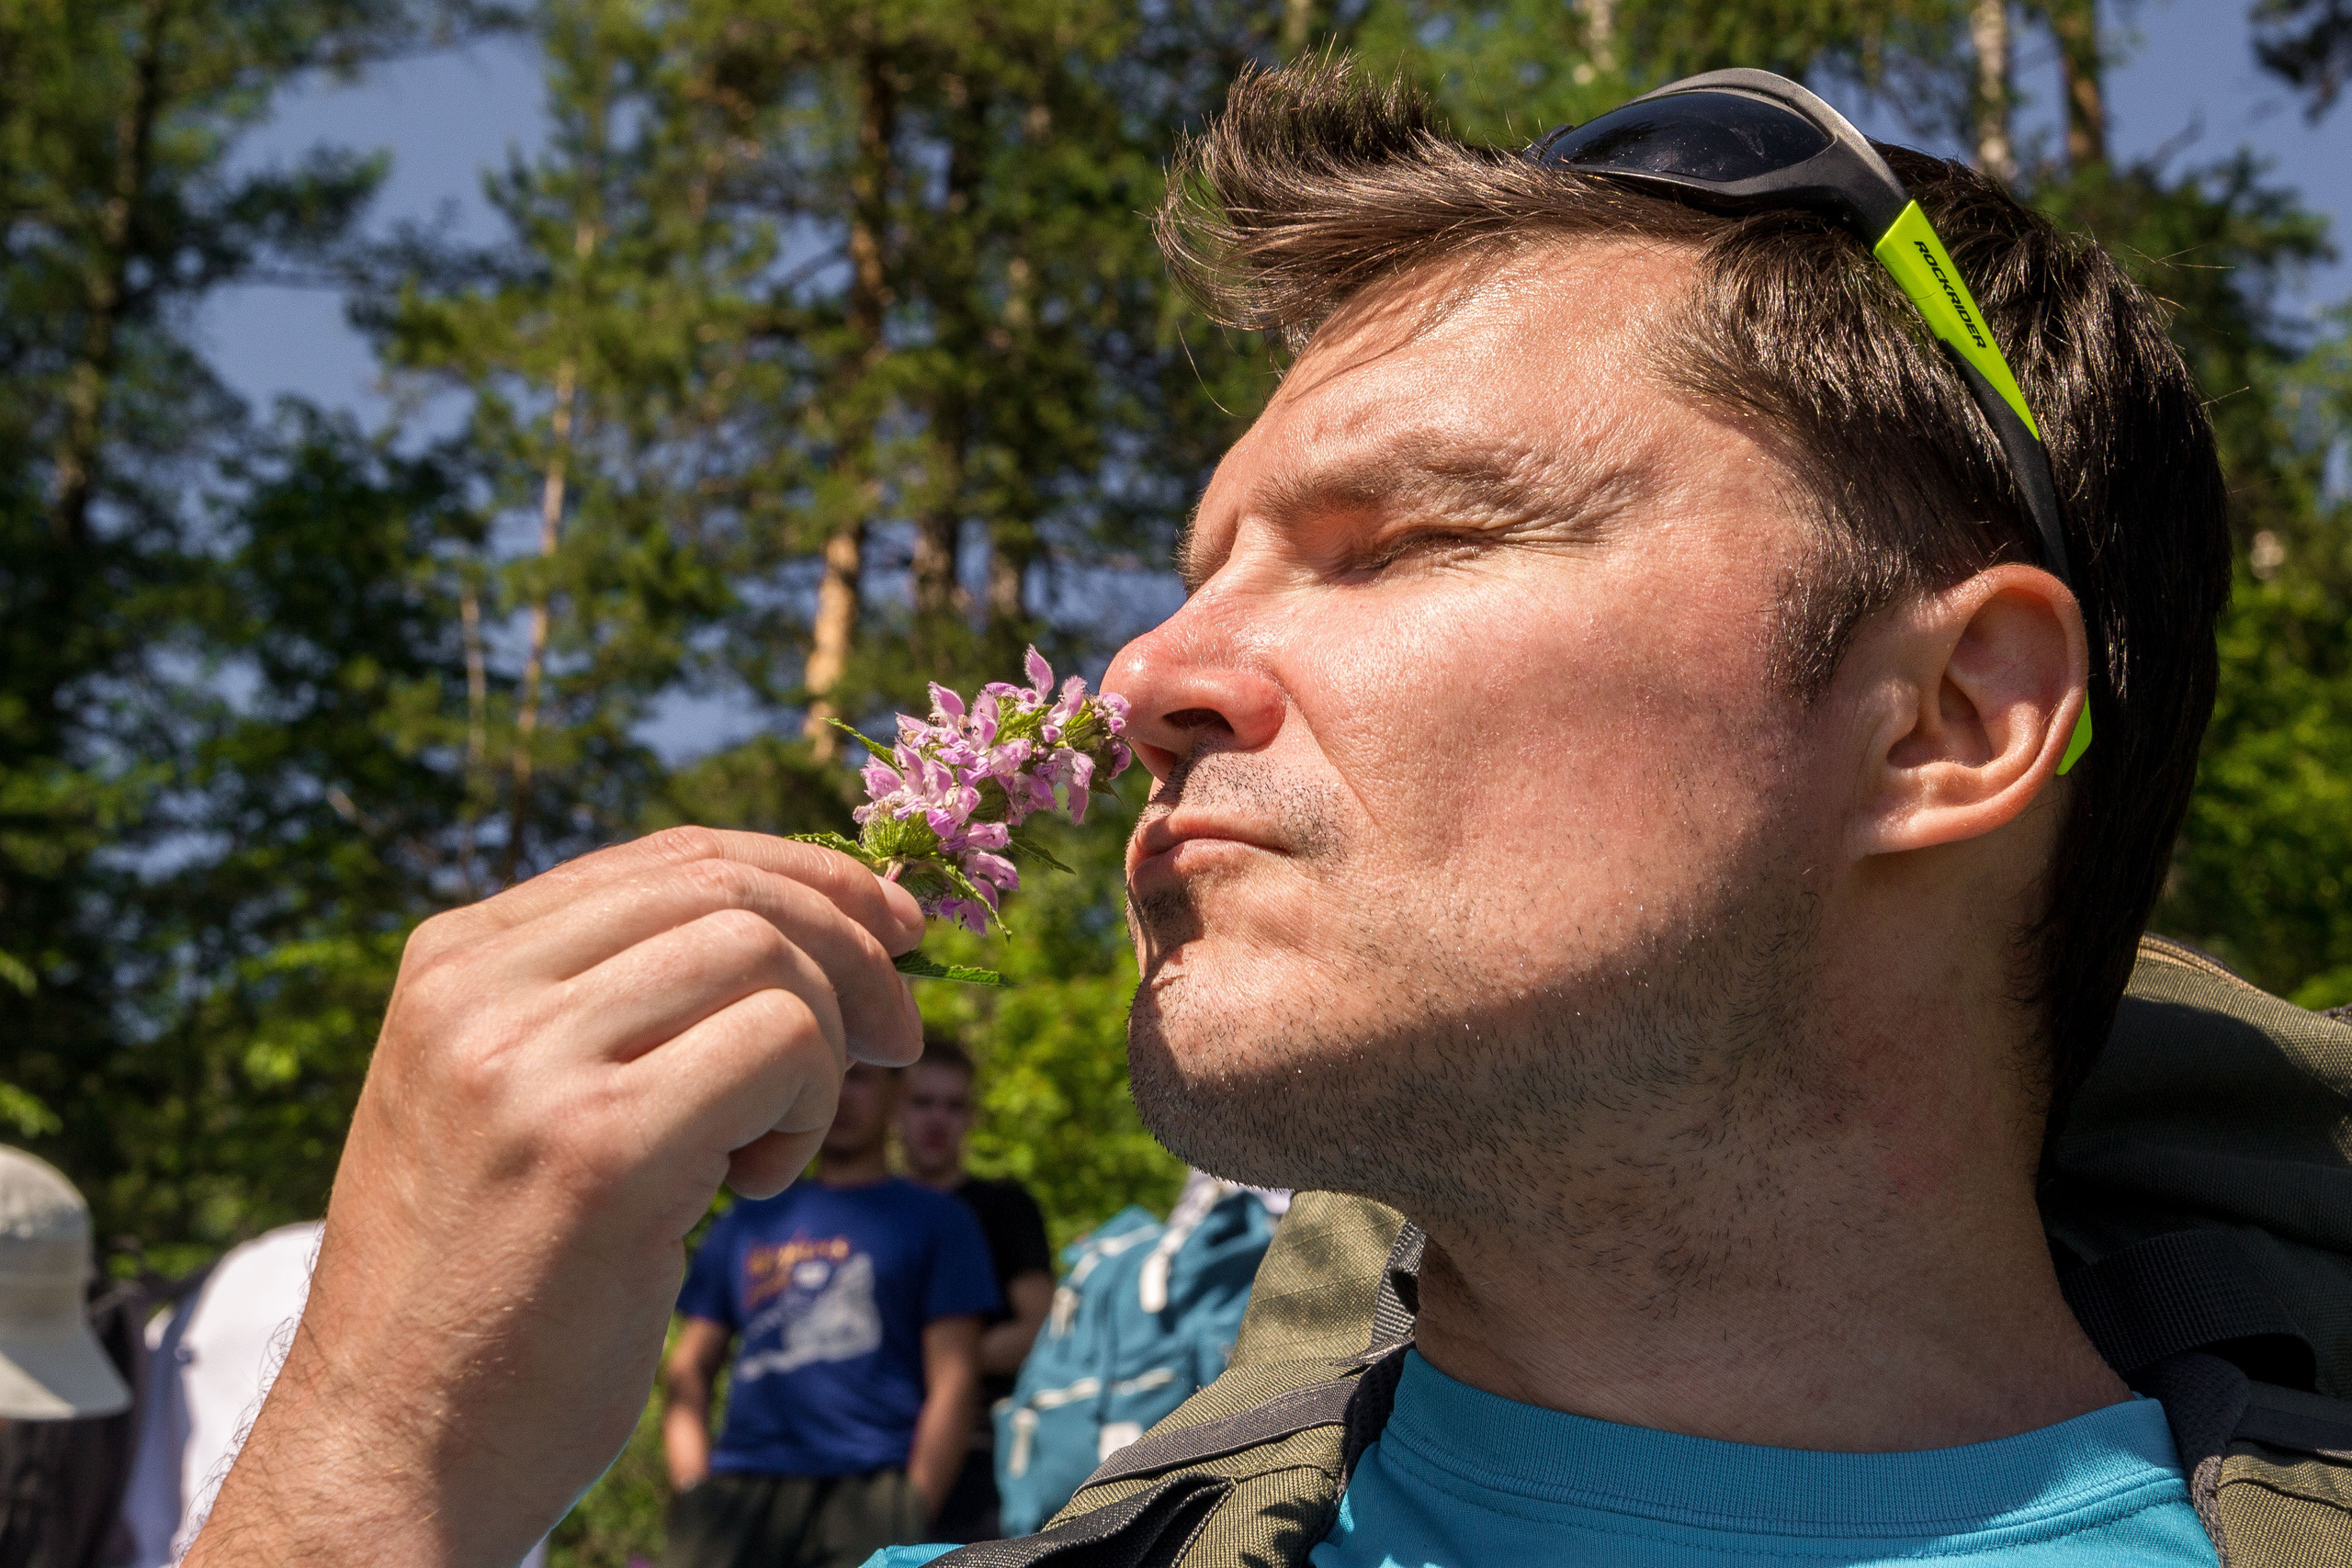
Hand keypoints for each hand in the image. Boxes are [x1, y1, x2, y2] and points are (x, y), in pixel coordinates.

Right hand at [187, 829, 924, 1567]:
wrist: (392, 1449)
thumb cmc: (485, 1286)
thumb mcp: (514, 1103)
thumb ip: (607, 1006)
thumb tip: (804, 926)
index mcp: (451, 962)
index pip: (670, 857)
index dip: (807, 874)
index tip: (893, 926)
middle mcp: (476, 990)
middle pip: (729, 887)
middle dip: (852, 945)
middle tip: (900, 1036)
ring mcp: (526, 1062)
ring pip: (764, 954)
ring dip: (820, 1050)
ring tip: (773, 1150)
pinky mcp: (595, 1149)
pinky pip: (780, 1046)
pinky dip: (806, 1111)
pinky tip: (751, 1189)